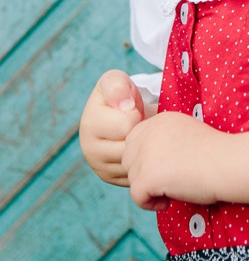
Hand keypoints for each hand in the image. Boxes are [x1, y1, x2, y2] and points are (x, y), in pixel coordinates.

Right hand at [78, 70, 145, 185]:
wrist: (126, 115)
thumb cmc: (121, 95)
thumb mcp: (116, 81)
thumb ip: (117, 86)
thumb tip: (124, 106)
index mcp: (90, 124)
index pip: (126, 125)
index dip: (137, 114)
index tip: (134, 110)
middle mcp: (89, 149)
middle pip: (130, 147)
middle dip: (143, 133)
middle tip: (141, 124)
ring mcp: (100, 167)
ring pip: (134, 163)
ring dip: (146, 148)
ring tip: (142, 135)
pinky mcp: (112, 178)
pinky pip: (137, 175)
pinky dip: (145, 163)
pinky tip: (143, 149)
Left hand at [124, 111, 226, 210]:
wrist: (230, 163)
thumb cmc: (217, 153)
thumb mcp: (187, 134)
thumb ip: (164, 140)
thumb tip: (144, 161)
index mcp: (160, 120)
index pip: (134, 141)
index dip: (147, 158)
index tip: (169, 167)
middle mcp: (149, 132)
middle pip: (128, 159)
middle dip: (144, 173)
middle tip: (170, 179)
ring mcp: (146, 154)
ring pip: (132, 178)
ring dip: (149, 188)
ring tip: (175, 188)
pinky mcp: (147, 176)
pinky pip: (136, 197)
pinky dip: (150, 203)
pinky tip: (169, 200)